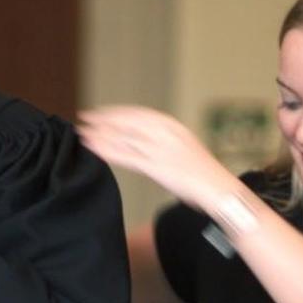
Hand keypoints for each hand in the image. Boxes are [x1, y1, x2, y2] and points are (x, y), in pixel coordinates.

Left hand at [77, 105, 235, 208]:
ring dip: (100, 135)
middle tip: (83, 118)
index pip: (138, 114)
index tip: (99, 112)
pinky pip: (127, 157)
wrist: (220, 190)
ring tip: (82, 134)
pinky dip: (108, 151)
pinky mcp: (158, 167)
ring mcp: (161, 150)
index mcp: (173, 126)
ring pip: (123, 138)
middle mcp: (166, 133)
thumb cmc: (202, 175)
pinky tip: (94, 150)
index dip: (116, 112)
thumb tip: (138, 141)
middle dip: (103, 120)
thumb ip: (162, 142)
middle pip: (127, 123)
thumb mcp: (182, 148)